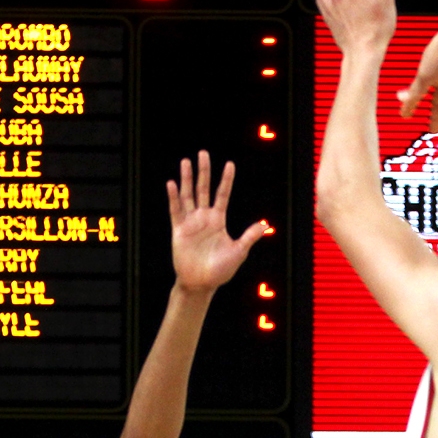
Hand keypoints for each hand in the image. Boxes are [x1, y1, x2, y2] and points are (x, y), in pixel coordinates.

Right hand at [168, 151, 268, 292]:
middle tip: (203, 153)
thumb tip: (265, 225)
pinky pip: (175, 210)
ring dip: (187, 179)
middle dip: (204, 171)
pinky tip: (172, 183)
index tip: (230, 164)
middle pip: (203, 189)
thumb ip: (249, 236)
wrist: (201, 284)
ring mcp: (190, 223)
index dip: (226, 180)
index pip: (223, 195)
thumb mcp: (238, 252)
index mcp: (218, 220)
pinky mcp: (179, 230)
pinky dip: (173, 197)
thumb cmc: (220, 270)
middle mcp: (203, 218)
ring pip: (188, 195)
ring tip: (186, 161)